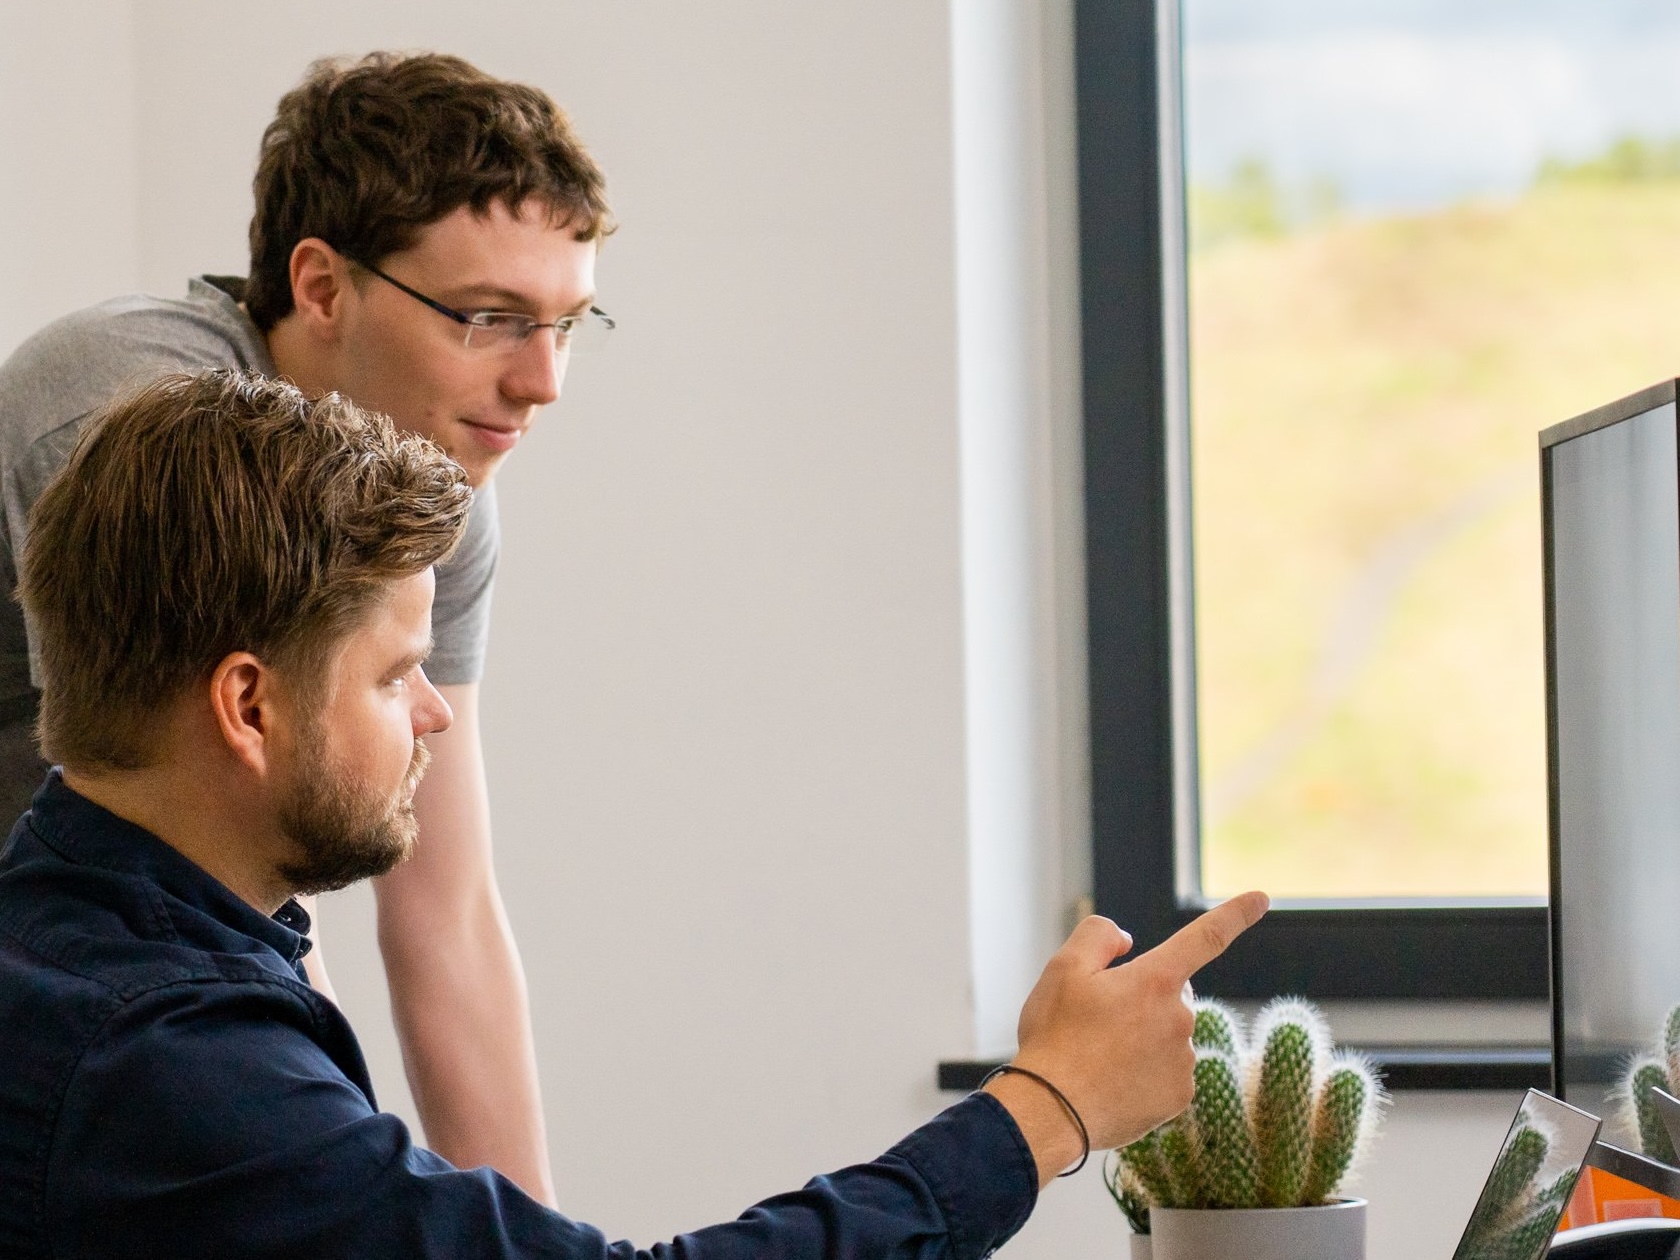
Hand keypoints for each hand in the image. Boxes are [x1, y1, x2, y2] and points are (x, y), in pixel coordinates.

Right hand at [984, 892, 1268, 1182]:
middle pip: (1171, 992)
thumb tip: (1128, 941)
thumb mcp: (1063, 967)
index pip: (1204, 937)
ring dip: (1143, 1036)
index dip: (1235, 915)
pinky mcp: (1181, 1096)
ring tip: (1099, 1056)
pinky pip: (1169, 1070)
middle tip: (1098, 1020)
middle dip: (1144, 997)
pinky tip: (1114, 1080)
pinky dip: (1146, 1071)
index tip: (1261, 899)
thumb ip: (1099, 936)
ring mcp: (1184, 1060)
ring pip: (1169, 1033)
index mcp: (1155, 980)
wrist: (1051, 1111)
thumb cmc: (1055, 1037)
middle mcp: (1180, 1018)